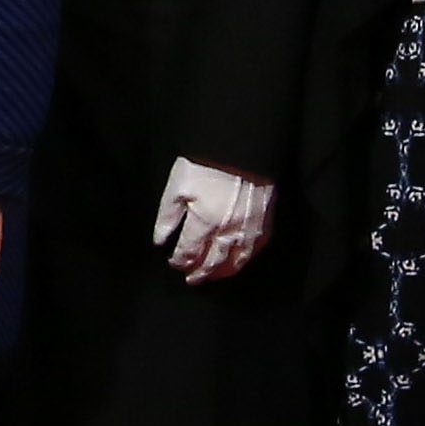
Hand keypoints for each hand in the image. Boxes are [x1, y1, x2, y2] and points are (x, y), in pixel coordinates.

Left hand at [152, 157, 272, 285]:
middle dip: (199, 273)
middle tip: (191, 279)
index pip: (188, 253)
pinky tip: (239, 262)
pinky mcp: (265, 220)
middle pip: (212, 262)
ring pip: (236, 261)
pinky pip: (256, 249)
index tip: (174, 263)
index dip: (179, 261)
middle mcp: (227, 232)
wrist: (242, 146)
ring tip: (212, 276)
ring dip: (222, 272)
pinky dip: (245, 260)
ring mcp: (249, 228)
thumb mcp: (177, 185)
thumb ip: (167, 217)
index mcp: (203, 223)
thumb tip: (159, 241)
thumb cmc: (205, 163)